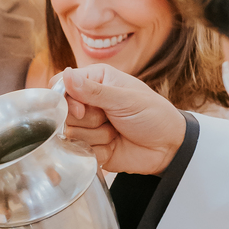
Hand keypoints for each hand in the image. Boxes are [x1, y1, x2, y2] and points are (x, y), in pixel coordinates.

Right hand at [60, 65, 187, 174]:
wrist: (168, 147)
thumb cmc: (153, 115)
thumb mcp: (125, 99)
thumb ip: (93, 91)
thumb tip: (67, 76)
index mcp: (95, 80)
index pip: (61, 84)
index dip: (65, 99)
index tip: (82, 110)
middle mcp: (87, 101)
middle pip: (63, 112)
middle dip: (88, 120)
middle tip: (110, 119)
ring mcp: (87, 126)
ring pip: (70, 134)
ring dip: (97, 136)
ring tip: (116, 132)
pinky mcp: (89, 147)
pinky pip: (79, 152)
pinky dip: (98, 151)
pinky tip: (113, 146)